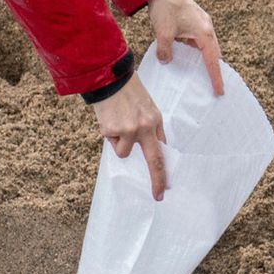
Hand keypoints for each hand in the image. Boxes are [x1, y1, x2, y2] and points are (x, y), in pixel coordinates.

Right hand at [94, 76, 166, 200]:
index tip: (165, 185)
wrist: (109, 77)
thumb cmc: (127, 92)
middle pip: (154, 160)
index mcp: (155, 120)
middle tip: (159, 196)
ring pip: (124, 152)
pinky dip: (108, 133)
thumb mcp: (147, 106)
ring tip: (115, 123)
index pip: (162, 150)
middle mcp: (146, 127)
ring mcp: (129, 130)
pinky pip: (111, 142)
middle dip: (157, 180)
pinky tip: (108, 118)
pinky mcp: (113, 130)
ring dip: (118, 142)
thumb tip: (152, 146)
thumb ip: (150, 127)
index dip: (163, 168)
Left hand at [146, 0, 223, 95]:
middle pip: (214, 54)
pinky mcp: (195, 20)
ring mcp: (201, 23)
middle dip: (214, 70)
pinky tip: (188, 58)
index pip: (213, 60)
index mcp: (204, 32)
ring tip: (201, 76)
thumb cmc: (166, 7)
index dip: (216, 77)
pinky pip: (199, 40)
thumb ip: (165, 51)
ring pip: (207, 47)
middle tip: (213, 87)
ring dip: (205, 59)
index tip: (219, 91)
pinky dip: (197, 50)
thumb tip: (166, 62)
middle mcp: (207, 28)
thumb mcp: (163, 33)